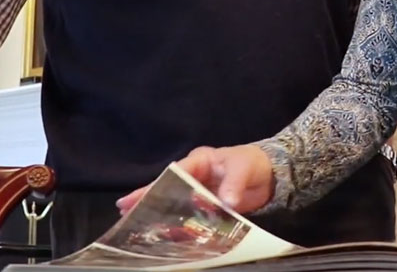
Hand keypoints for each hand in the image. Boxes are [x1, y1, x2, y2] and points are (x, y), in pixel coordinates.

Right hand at [117, 144, 273, 214]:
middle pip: (168, 189)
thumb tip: (224, 202)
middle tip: (124, 213)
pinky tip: (166, 236)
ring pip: (176, 204)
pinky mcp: (209, 208)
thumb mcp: (244, 168)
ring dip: (159, 215)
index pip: (173, 174)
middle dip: (147, 200)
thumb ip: (233, 184)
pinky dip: (179, 226)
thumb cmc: (254, 164)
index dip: (154, 186)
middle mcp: (196, 177)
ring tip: (138, 226)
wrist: (272, 176)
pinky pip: (191, 217)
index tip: (136, 197)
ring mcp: (201, 193)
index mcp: (199, 161)